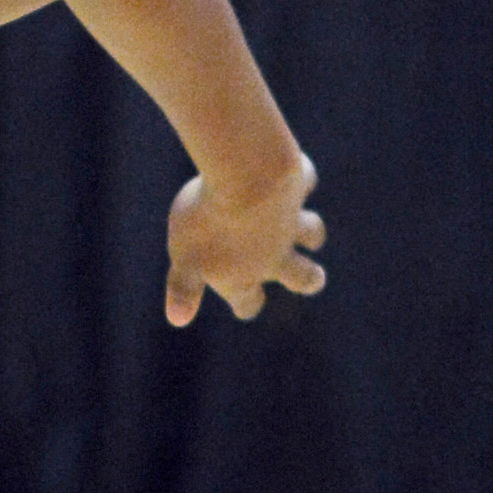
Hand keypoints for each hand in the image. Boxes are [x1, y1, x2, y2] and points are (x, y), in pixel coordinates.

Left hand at [167, 154, 326, 325]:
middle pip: (303, 276)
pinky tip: (295, 174)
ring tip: (311, 235)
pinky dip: (301, 181)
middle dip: (309, 278)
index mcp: (244, 276)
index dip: (247, 304)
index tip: (247, 305)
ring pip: (311, 231)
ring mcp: (291, 220)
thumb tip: (177, 318)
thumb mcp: (186, 259)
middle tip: (314, 278)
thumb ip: (184, 288)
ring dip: (311, 233)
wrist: (246, 178)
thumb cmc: (209, 222)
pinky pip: (303, 183)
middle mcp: (274, 254)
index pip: (249, 302)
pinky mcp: (295, 185)